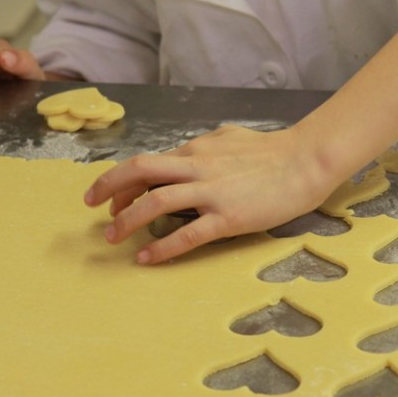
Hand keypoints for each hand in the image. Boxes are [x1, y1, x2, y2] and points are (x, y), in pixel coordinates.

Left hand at [83, 125, 334, 263]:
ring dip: (127, 220)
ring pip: (156, 202)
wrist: (306, 161)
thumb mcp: (230, 138)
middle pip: (140, 172)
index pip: (147, 163)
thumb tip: (187, 152)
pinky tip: (146, 258)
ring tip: (112, 238)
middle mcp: (197, 167)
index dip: (121, 180)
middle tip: (92, 209)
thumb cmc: (273, 150)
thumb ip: (205, 146)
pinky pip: (187, 234)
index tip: (109, 197)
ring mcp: (211, 192)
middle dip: (108, 190)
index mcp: (196, 151)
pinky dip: (162, 247)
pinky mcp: (228, 216)